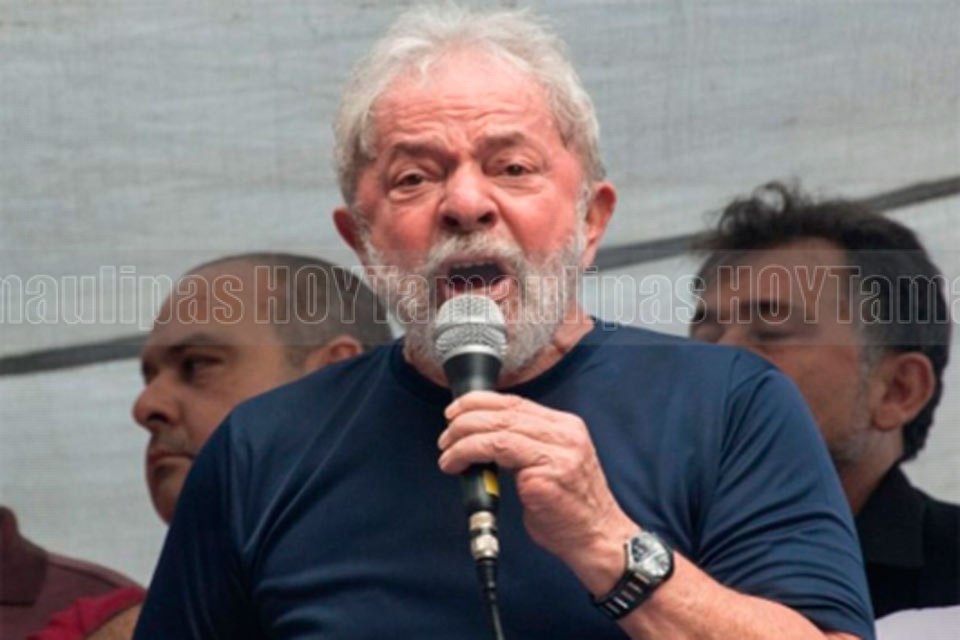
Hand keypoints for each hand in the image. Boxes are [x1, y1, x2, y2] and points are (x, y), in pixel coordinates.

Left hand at [439, 390, 635, 588]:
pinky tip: (458, 466)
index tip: (458, 409)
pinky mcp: (545, 476)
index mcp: (567, 427)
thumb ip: (529, 445)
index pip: (516, 402)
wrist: (598, 539)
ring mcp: (557, 454)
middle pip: (504, 412)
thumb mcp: (555, 464)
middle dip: (466, 419)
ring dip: (463, 440)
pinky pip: (498, 453)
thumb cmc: (572, 508)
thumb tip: (486, 438)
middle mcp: (565, 435)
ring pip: (498, 430)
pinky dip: (470, 454)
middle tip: (446, 433)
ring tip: (447, 453)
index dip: (481, 402)